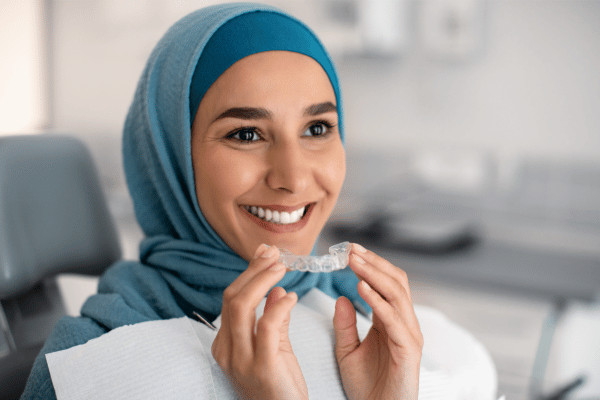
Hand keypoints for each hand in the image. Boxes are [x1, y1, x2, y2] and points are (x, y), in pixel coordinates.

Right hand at [211, 244, 307, 399]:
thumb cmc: (280, 385)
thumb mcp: (275, 347)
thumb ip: (273, 319)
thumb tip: (276, 290)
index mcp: (226, 343)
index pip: (231, 299)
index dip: (248, 273)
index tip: (266, 254)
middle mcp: (227, 350)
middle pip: (232, 297)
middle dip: (254, 271)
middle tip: (274, 254)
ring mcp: (241, 359)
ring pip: (241, 306)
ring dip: (262, 280)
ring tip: (282, 267)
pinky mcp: (262, 366)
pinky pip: (266, 326)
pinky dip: (278, 306)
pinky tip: (292, 296)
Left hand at [333, 244, 422, 399]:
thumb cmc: (366, 387)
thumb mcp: (347, 351)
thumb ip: (344, 325)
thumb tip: (341, 297)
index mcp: (391, 321)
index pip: (387, 283)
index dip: (370, 265)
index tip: (349, 250)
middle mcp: (404, 324)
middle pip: (396, 282)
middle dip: (373, 263)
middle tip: (351, 249)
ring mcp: (409, 335)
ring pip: (397, 294)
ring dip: (374, 274)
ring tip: (354, 261)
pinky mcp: (408, 350)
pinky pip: (394, 319)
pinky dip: (378, 301)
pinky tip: (361, 288)